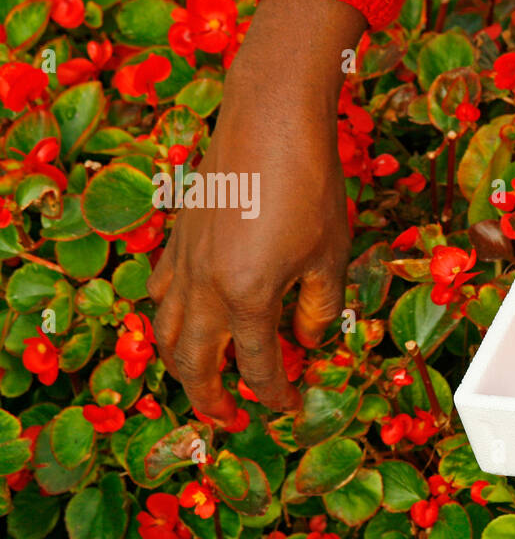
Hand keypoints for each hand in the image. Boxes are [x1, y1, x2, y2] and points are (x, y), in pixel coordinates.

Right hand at [147, 0, 364, 422]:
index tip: (291, 410)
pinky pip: (160, 292)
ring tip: (203, 382)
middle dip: (212, 400)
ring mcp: (183, 261)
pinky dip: (167, 318)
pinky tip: (186, 320)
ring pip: (164, 332)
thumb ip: (319, 309)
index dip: (277, 397)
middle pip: (194, 364)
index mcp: (247, 298)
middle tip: (232, 420)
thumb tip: (309, 344)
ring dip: (181, 366)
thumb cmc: (312, 185)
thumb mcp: (331, 255)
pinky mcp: (177, 237)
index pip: (261, 368)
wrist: (271, 118)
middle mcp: (203, 287)